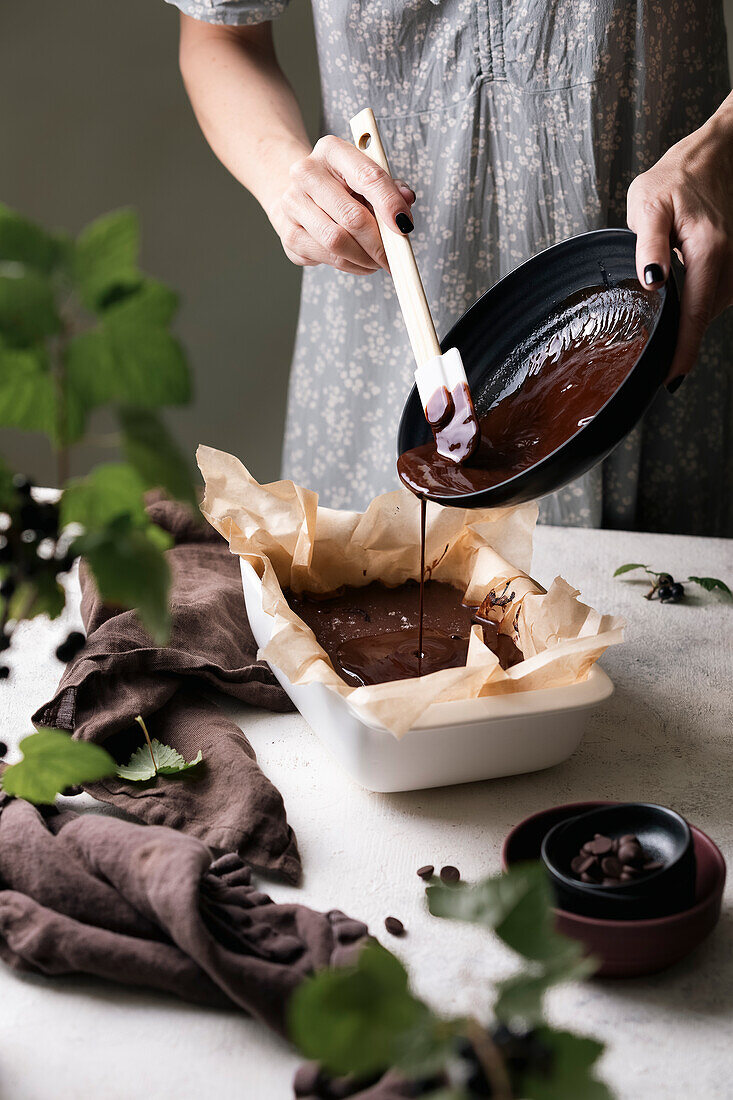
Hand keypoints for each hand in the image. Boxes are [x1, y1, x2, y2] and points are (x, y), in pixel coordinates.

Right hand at [268, 135, 415, 274]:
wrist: (300, 195)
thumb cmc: (341, 187)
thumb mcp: (367, 178)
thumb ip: (390, 188)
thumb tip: (407, 200)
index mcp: (331, 150)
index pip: (367, 177)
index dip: (389, 204)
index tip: (405, 226)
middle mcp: (306, 173)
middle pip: (352, 217)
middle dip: (379, 243)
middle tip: (395, 256)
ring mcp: (293, 203)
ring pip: (338, 242)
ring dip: (365, 258)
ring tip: (379, 260)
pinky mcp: (289, 233)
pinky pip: (328, 257)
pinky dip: (352, 265)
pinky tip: (360, 262)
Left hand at [627, 98, 732, 387]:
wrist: (711, 157)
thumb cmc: (673, 179)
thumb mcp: (648, 204)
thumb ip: (649, 243)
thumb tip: (652, 279)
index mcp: (709, 251)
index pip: (695, 313)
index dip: (683, 350)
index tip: (669, 378)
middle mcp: (729, 263)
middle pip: (703, 318)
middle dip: (681, 344)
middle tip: (652, 365)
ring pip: (710, 311)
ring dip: (687, 327)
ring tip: (660, 340)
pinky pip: (713, 299)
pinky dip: (695, 309)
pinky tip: (676, 308)